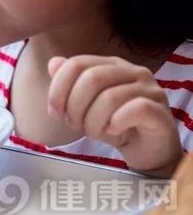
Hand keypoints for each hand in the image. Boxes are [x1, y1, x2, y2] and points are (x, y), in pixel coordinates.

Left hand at [47, 55, 182, 175]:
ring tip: (94, 133)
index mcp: (111, 64)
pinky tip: (112, 131)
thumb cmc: (114, 125)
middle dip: (74, 106)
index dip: (58, 89)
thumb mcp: (84, 105)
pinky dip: (117, 122)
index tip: (54, 112)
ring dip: (93, 120)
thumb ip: (69, 84)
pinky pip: (135, 109)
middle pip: (91, 78)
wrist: (146, 151)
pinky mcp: (160, 111)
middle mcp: (132, 71)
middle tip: (75, 125)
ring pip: (110, 97)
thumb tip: (54, 63)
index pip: (77, 64)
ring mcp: (150, 89)